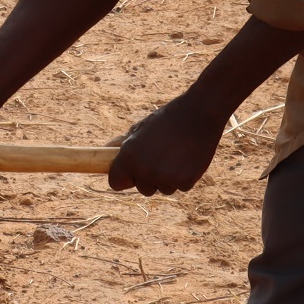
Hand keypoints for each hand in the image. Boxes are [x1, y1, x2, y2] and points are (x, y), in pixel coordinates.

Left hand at [108, 97, 227, 195]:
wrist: (198, 114)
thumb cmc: (166, 119)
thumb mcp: (140, 128)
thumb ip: (123, 144)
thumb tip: (105, 150)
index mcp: (129, 157)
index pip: (116, 183)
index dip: (124, 178)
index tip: (132, 172)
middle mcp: (145, 170)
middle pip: (142, 188)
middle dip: (149, 177)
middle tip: (160, 156)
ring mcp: (166, 178)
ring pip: (163, 188)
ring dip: (167, 177)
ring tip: (176, 154)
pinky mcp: (186, 181)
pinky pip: (180, 186)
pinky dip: (184, 176)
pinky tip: (187, 157)